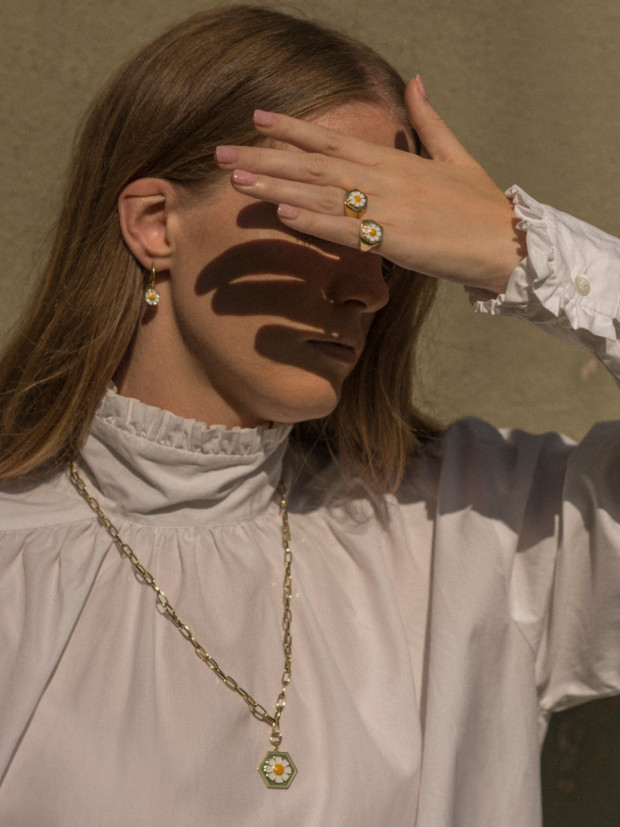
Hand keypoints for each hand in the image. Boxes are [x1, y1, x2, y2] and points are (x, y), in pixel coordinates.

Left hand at [215, 77, 526, 294]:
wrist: (508, 243)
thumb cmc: (481, 206)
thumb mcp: (455, 155)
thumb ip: (429, 120)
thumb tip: (416, 81)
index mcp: (394, 161)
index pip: (333, 141)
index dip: (293, 129)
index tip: (256, 119)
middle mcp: (385, 179)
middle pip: (315, 165)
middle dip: (266, 158)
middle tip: (222, 153)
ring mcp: (389, 209)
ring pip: (322, 195)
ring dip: (278, 186)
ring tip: (238, 180)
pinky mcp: (396, 240)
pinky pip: (347, 230)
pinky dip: (314, 220)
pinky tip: (283, 213)